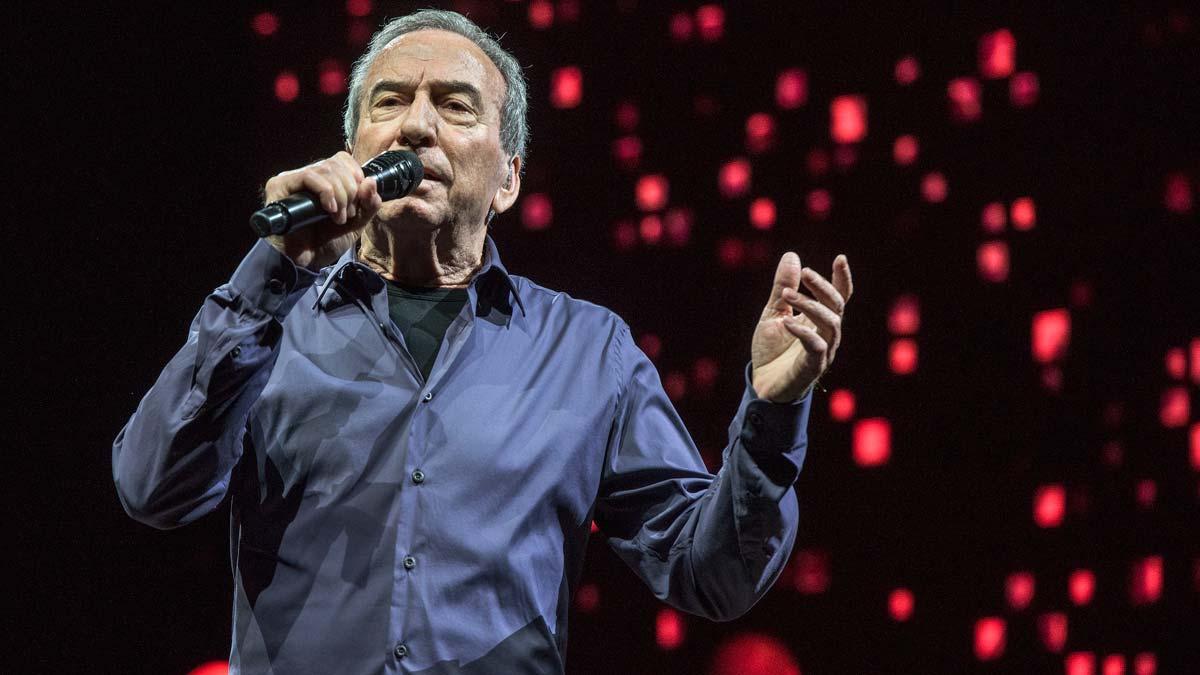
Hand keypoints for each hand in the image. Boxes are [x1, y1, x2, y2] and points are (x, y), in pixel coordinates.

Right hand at [262, 151, 384, 269]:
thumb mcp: (356, 222)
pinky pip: (308, 176)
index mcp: (324, 180)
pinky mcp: (279, 186)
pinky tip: (329, 209)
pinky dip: (326, 191)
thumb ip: (368, 203)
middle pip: (336, 163)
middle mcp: (306, 176)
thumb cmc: (326, 242)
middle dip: (350, 190)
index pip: (341, 159)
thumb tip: (371, 181)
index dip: (355, 175)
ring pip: (325, 169)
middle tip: (347, 214)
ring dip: (340, 195)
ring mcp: (292, 180)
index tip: (358, 200)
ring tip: (338, 218)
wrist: (306, 263)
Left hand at [751, 253, 853, 402]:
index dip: (842, 278)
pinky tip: (787, 321)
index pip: (838, 296)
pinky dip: (802, 332)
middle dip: (824, 287)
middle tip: (806, 272)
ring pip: (830, 323)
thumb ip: (782, 288)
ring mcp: (823, 351)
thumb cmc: (772, 350)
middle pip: (837, 306)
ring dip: (810, 305)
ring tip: (788, 295)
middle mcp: (827, 334)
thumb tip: (792, 256)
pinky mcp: (813, 367)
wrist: (762, 384)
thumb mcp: (773, 313)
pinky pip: (816, 347)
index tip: (840, 258)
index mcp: (820, 320)